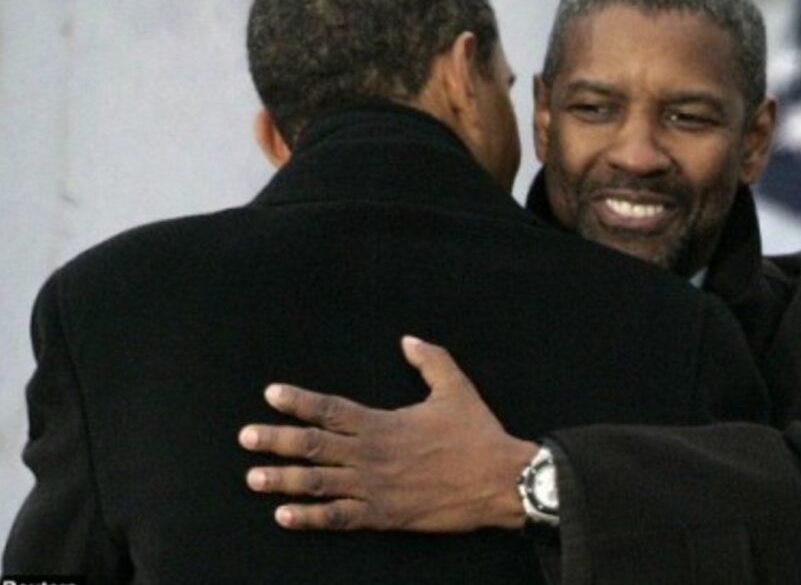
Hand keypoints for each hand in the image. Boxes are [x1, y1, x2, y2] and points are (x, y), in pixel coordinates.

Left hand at [239, 336, 537, 531]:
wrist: (498, 480)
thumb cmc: (477, 433)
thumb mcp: (456, 387)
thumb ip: (430, 360)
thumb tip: (408, 339)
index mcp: (383, 422)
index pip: (330, 409)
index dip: (298, 401)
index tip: (271, 394)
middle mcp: (372, 454)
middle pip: (313, 446)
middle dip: (276, 440)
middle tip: (245, 438)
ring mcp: (375, 487)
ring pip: (318, 483)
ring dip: (283, 480)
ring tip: (252, 477)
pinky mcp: (384, 515)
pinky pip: (339, 518)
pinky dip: (309, 518)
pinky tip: (284, 517)